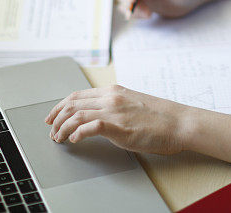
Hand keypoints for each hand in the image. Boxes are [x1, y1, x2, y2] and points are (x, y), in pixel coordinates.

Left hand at [44, 85, 193, 154]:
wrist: (179, 122)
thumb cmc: (160, 117)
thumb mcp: (132, 104)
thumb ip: (114, 107)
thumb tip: (97, 118)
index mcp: (113, 91)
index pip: (78, 95)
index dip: (60, 106)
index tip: (52, 116)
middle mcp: (111, 97)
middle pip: (72, 103)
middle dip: (56, 117)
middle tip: (51, 130)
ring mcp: (114, 110)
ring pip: (77, 114)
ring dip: (63, 128)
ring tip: (58, 138)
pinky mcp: (119, 126)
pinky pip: (90, 126)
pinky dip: (78, 133)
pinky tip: (74, 140)